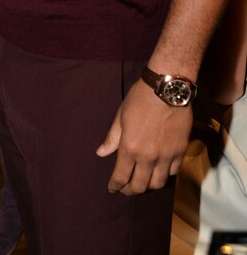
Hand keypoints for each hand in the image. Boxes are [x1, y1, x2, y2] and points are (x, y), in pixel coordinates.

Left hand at [96, 78, 192, 194]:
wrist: (167, 90)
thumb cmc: (139, 99)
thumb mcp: (121, 116)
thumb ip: (112, 138)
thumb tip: (101, 153)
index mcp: (130, 148)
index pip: (121, 176)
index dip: (115, 186)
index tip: (112, 189)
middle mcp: (148, 157)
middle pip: (140, 186)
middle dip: (130, 191)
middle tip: (126, 190)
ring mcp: (166, 156)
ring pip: (157, 183)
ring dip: (148, 186)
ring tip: (143, 183)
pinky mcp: (180, 152)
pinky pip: (172, 173)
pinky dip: (165, 176)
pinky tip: (159, 172)